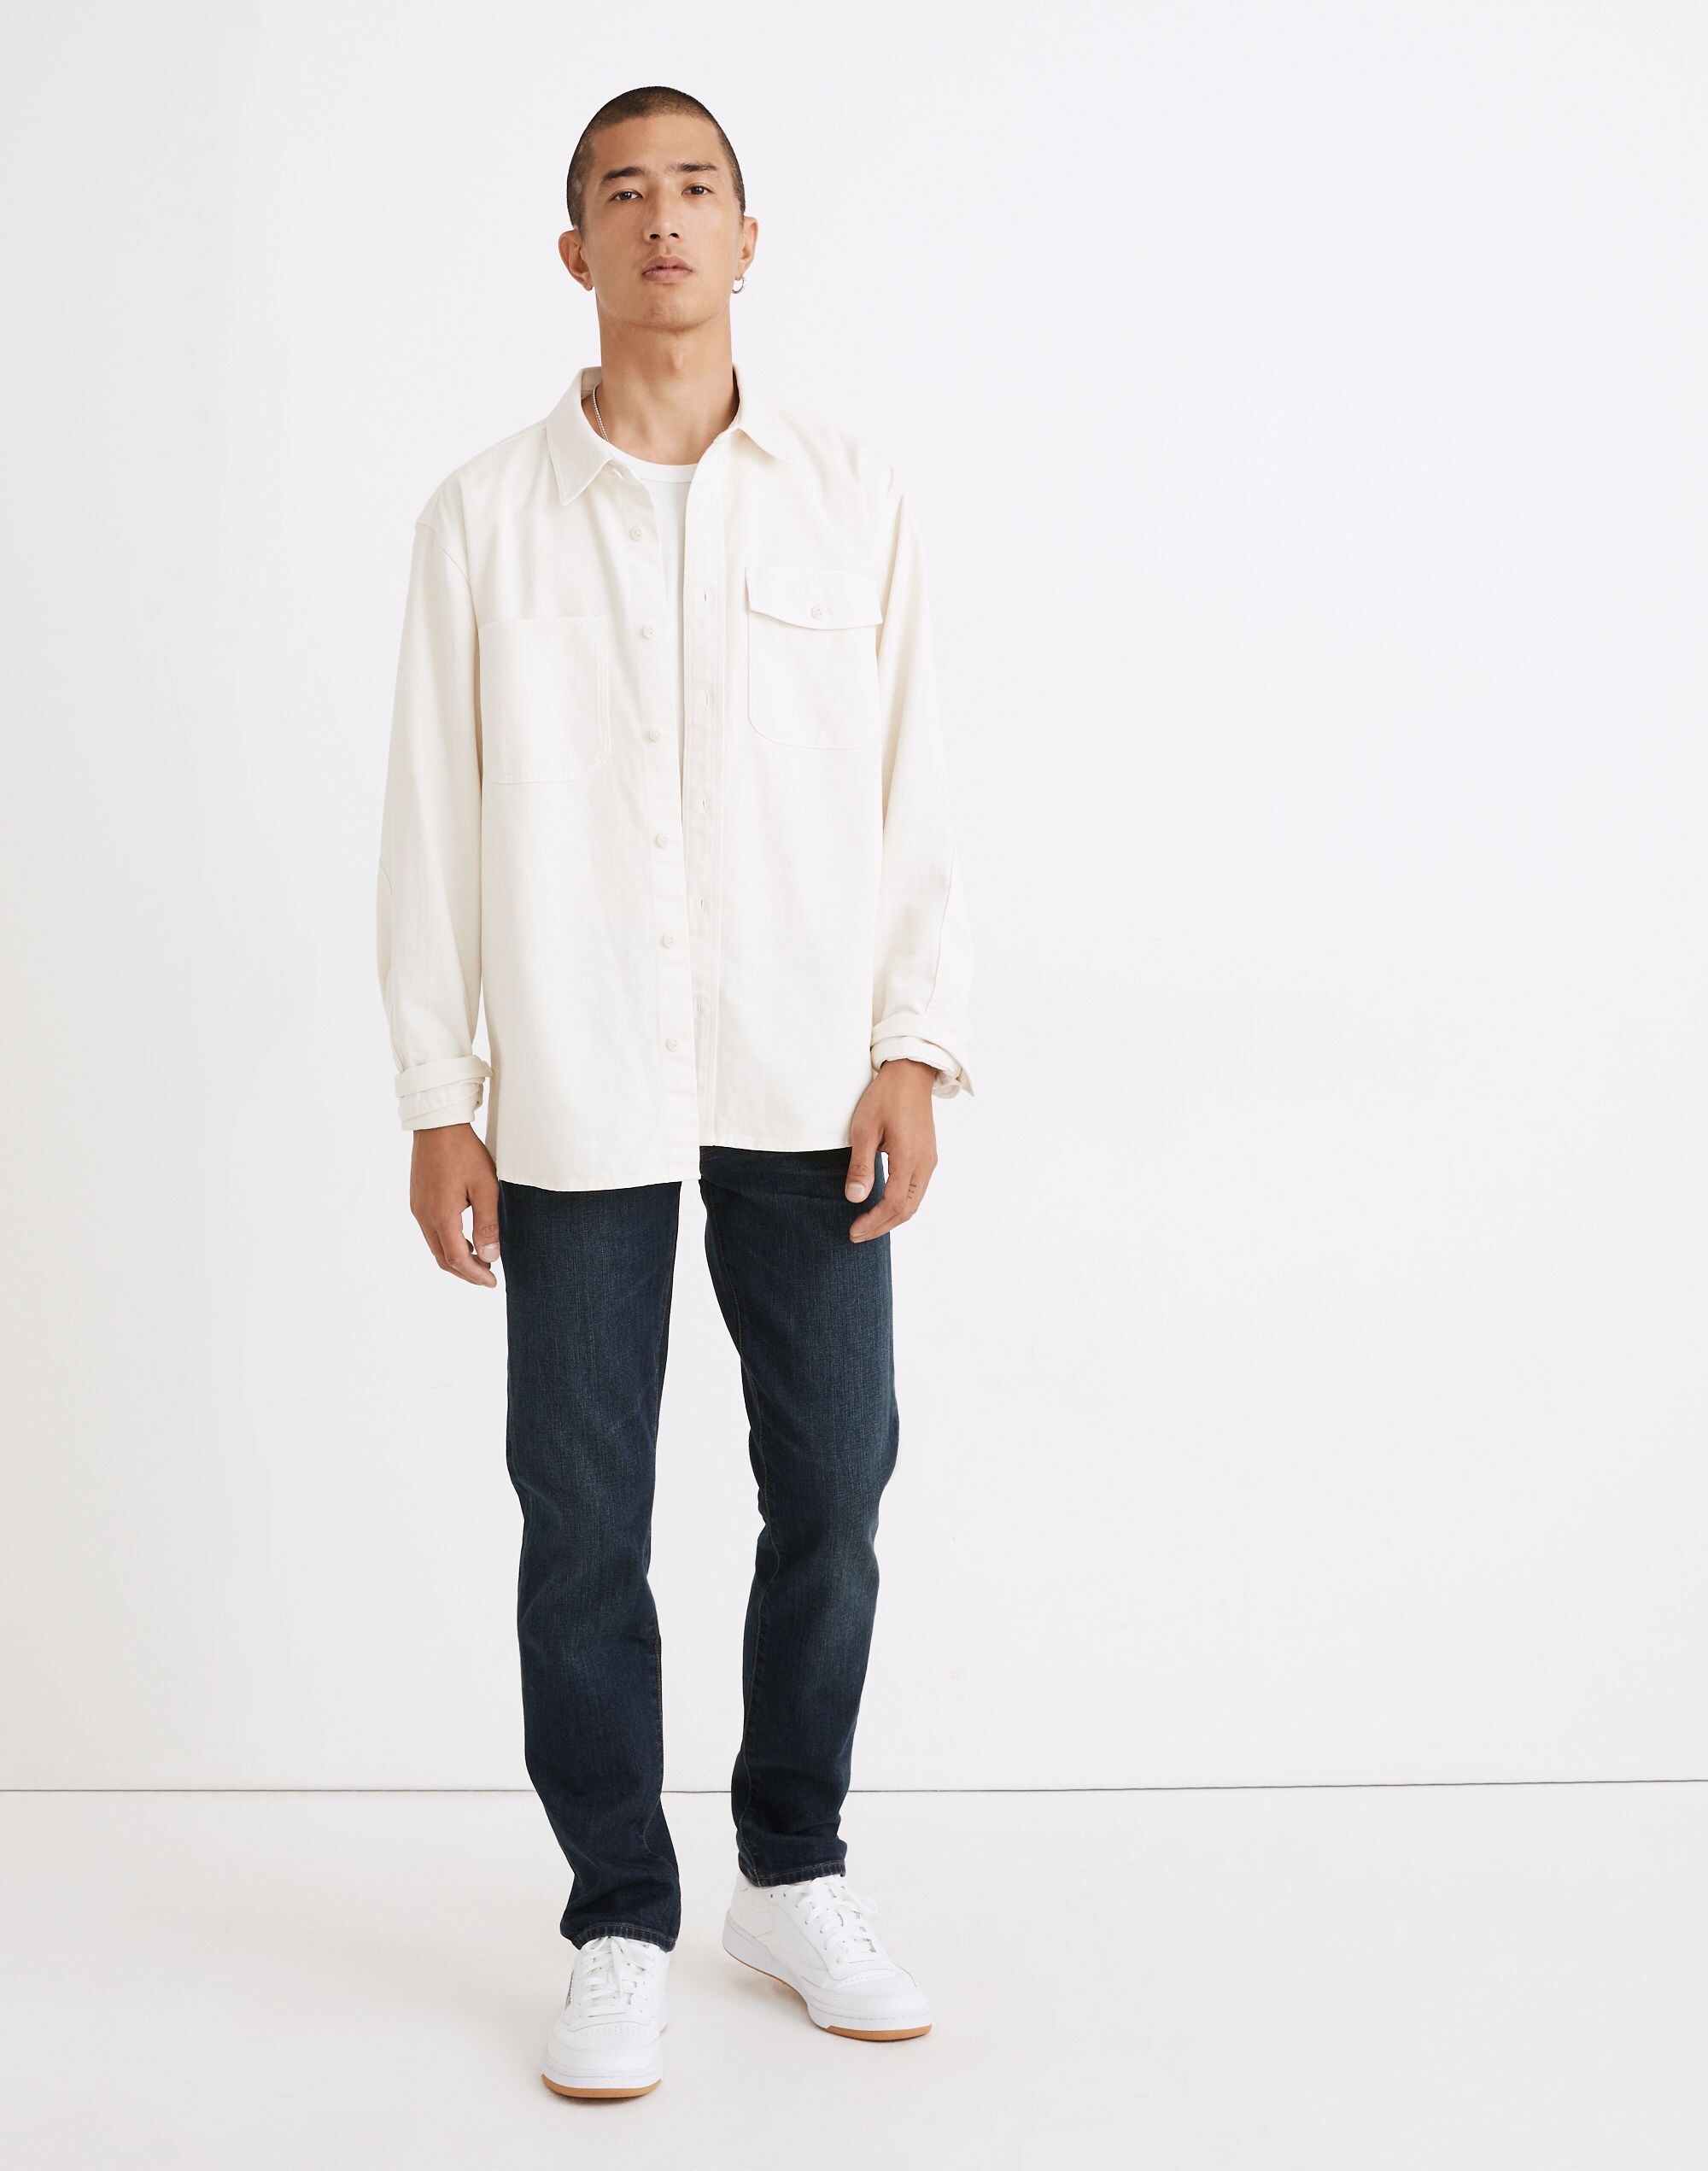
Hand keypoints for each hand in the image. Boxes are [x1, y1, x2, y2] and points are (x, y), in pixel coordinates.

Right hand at [409, 1123, 501, 1285]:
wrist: (438, 1125)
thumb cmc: (465, 1152)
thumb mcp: (485, 1188)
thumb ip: (487, 1224)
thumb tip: (490, 1256)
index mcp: (441, 1215)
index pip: (457, 1258)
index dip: (475, 1275)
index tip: (492, 1283)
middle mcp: (424, 1215)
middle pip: (442, 1258)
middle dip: (465, 1271)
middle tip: (488, 1276)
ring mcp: (418, 1208)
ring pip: (435, 1246)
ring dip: (456, 1257)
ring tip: (481, 1259)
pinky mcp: (417, 1200)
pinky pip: (431, 1231)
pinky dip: (448, 1242)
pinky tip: (465, 1238)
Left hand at [845, 1059, 938, 1241]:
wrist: (910, 1074)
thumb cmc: (885, 1097)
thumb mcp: (864, 1130)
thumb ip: (861, 1166)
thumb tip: (855, 1199)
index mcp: (909, 1159)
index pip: (893, 1204)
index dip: (873, 1222)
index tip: (853, 1232)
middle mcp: (925, 1164)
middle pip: (907, 1210)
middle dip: (882, 1226)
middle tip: (857, 1235)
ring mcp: (929, 1161)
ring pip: (914, 1202)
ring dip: (892, 1218)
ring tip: (869, 1226)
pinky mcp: (928, 1156)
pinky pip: (917, 1190)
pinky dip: (901, 1204)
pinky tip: (884, 1205)